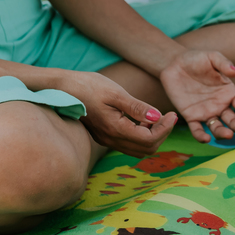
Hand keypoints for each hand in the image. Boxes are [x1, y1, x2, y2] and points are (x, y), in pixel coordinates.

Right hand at [63, 71, 178, 157]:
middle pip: (147, 148)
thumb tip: (158, 117)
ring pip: (138, 149)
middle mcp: (110, 139)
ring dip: (152, 136)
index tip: (172, 114)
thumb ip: (137, 107)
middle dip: (162, 134)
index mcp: (115, 129)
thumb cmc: (87, 85)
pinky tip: (141, 118)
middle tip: (169, 116)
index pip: (150, 139)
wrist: (61, 88)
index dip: (166, 129)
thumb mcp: (115, 92)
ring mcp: (106, 140)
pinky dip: (141, 135)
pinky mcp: (103, 136)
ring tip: (156, 116)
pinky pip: (128, 144)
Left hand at [160, 49, 234, 142]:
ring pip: (216, 127)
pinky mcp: (191, 116)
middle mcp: (220, 105)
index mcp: (228, 92)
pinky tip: (205, 139)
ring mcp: (206, 112)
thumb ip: (223, 64)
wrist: (174, 64)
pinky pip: (197, 129)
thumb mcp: (212, 57)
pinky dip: (201, 136)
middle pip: (231, 119)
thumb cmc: (196, 59)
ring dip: (222, 133)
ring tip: (227, 135)